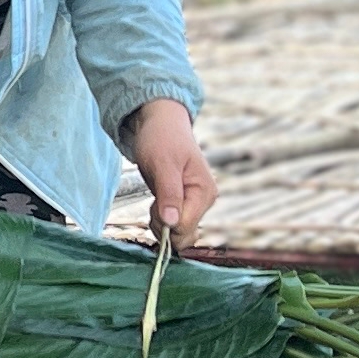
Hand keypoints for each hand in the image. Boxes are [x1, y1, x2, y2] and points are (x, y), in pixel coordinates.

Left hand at [123, 98, 218, 252]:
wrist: (160, 122)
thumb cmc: (161, 137)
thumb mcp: (162, 164)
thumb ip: (169, 194)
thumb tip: (172, 224)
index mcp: (204, 192)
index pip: (185, 228)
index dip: (165, 222)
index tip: (153, 206)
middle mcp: (205, 200)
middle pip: (183, 235)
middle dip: (163, 225)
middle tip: (153, 203)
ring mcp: (196, 203)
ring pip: (177, 232)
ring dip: (160, 221)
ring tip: (155, 197)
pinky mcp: (185, 203)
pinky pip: (174, 224)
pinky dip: (161, 217)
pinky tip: (158, 201)